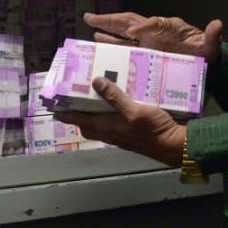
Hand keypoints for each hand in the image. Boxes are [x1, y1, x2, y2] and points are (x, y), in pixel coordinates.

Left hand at [54, 76, 184, 166]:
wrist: (173, 146)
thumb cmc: (152, 130)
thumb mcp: (134, 110)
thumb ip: (115, 97)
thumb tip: (96, 81)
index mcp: (106, 127)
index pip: (78, 120)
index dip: (65, 113)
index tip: (53, 106)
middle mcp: (110, 132)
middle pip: (86, 123)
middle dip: (77, 113)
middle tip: (74, 97)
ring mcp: (120, 134)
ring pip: (99, 123)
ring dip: (93, 112)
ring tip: (94, 95)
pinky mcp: (130, 132)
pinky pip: (113, 122)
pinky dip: (109, 113)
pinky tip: (117, 102)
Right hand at [83, 11, 222, 64]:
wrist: (205, 64)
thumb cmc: (207, 53)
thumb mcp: (211, 46)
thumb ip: (212, 36)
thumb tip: (217, 24)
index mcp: (170, 26)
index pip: (155, 23)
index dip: (143, 27)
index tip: (132, 35)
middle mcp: (155, 30)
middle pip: (130, 21)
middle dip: (111, 19)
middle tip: (90, 17)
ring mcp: (148, 40)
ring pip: (123, 32)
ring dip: (106, 29)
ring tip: (90, 26)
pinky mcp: (144, 51)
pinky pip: (125, 46)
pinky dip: (112, 44)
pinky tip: (98, 43)